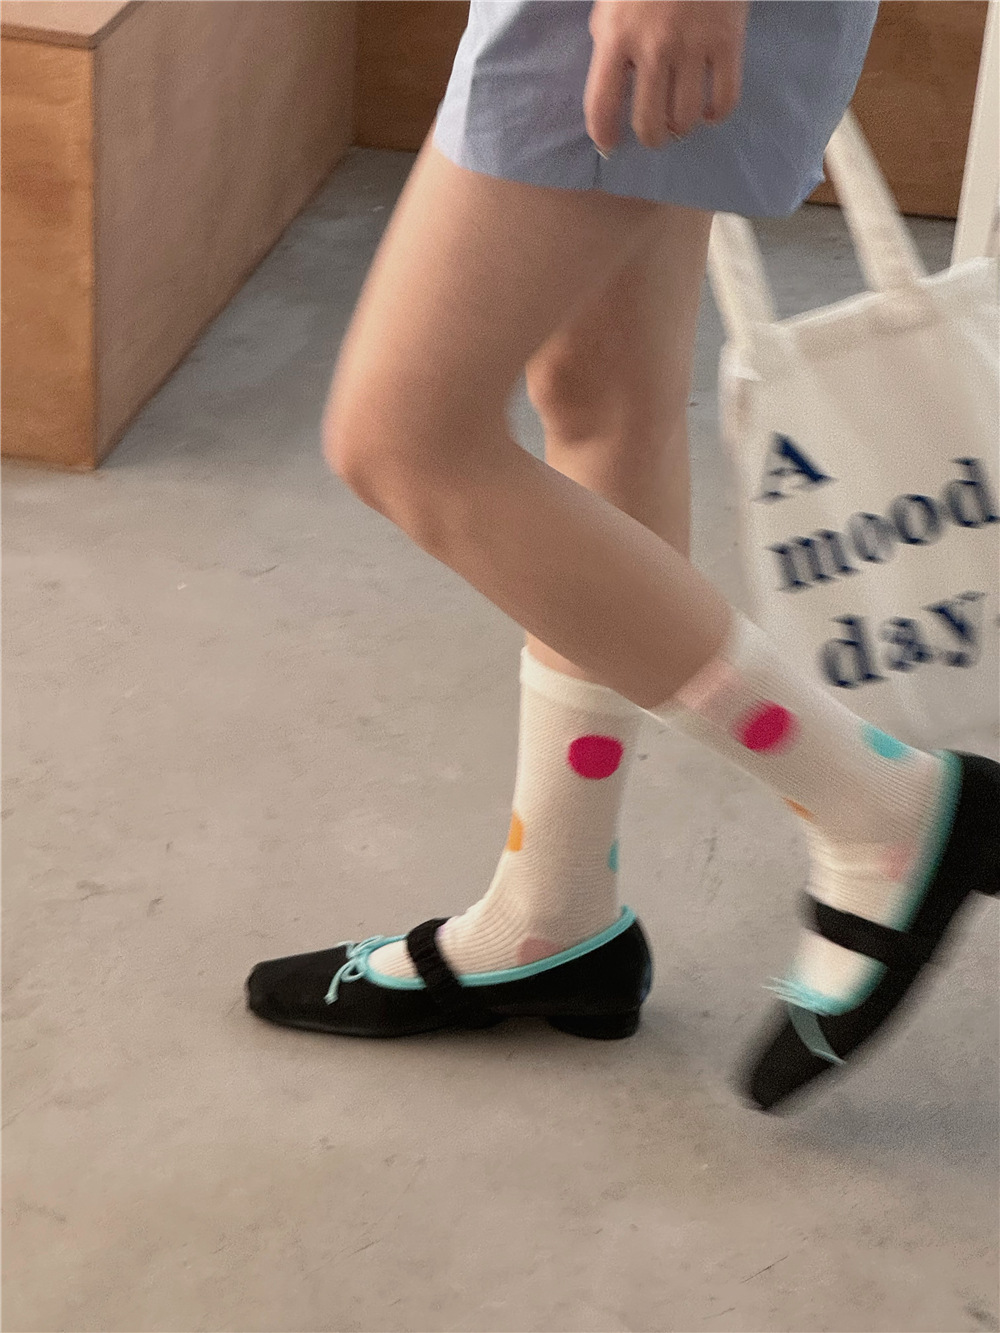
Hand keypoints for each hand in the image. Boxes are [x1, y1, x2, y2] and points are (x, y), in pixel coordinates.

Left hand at [585, 0, 747, 152]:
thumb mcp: (611, 2)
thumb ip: (609, 42)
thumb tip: (615, 88)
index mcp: (615, 37)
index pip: (601, 107)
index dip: (604, 136)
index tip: (610, 145)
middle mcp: (653, 49)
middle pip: (649, 123)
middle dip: (651, 138)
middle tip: (654, 134)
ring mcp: (692, 47)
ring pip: (686, 118)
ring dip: (681, 128)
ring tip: (680, 121)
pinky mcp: (728, 41)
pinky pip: (725, 98)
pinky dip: (716, 114)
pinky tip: (709, 110)